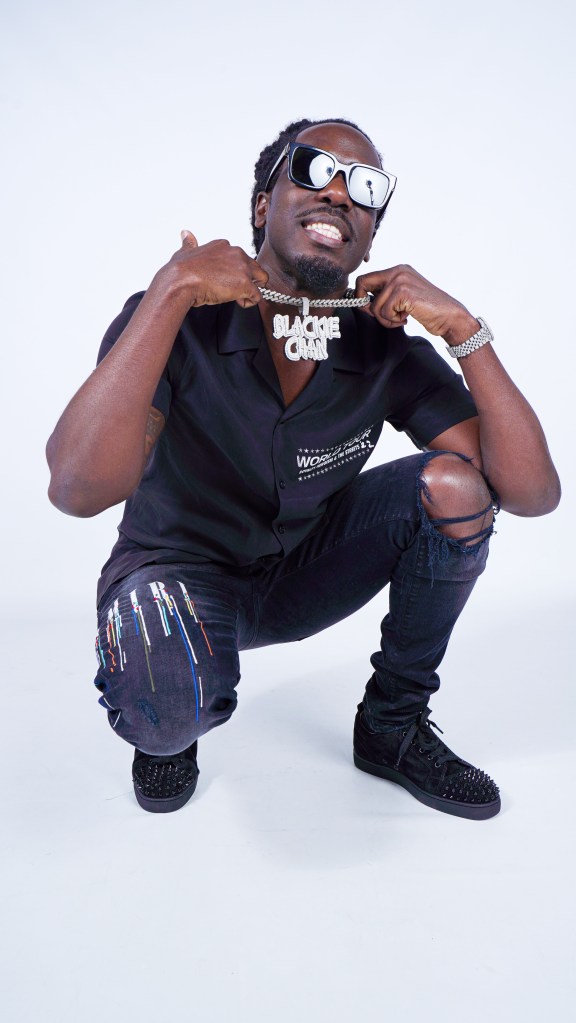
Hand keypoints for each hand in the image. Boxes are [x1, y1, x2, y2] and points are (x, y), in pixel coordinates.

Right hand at [155, 231, 268, 308]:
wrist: (181, 281)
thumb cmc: (181, 271)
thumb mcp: (185, 251)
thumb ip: (189, 243)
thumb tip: (186, 234)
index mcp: (223, 246)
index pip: (239, 258)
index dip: (234, 272)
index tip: (223, 279)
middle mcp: (236, 253)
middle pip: (254, 267)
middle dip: (248, 279)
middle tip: (232, 289)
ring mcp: (242, 268)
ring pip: (261, 279)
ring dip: (251, 290)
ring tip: (236, 296)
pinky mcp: (245, 283)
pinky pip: (257, 296)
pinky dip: (249, 302)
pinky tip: (237, 302)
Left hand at [355, 264, 477, 343]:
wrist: (449, 316)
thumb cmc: (427, 309)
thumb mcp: (403, 297)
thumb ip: (386, 294)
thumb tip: (362, 300)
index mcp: (398, 270)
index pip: (366, 278)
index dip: (361, 296)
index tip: (371, 309)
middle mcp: (398, 271)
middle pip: (362, 283)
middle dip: (366, 304)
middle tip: (382, 316)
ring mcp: (401, 280)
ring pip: (374, 305)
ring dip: (385, 319)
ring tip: (400, 319)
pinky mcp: (404, 292)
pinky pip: (384, 312)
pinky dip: (392, 321)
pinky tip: (405, 319)